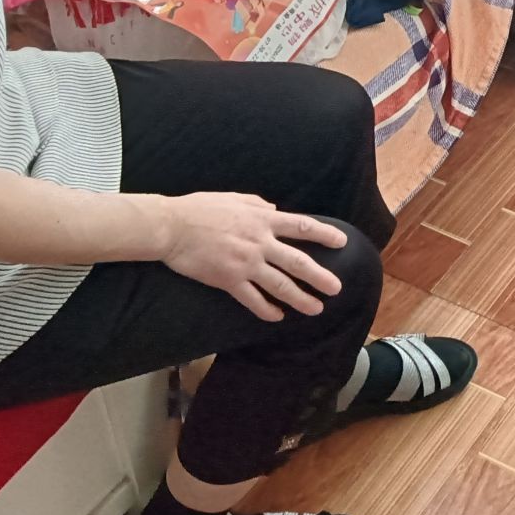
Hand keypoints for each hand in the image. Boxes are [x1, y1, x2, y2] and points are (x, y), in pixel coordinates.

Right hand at [159, 193, 348, 321]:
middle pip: (297, 262)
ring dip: (300, 299)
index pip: (302, 227)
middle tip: (337, 289)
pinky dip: (267, 309)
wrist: (172, 227)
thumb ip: (258, 205)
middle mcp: (260, 242)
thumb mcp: (235, 198)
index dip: (325, 234)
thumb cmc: (200, 208)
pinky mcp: (228, 280)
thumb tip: (275, 210)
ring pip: (279, 285)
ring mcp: (245, 263)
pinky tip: (278, 317)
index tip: (342, 242)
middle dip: (320, 277)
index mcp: (263, 219)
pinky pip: (252, 299)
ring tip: (316, 309)